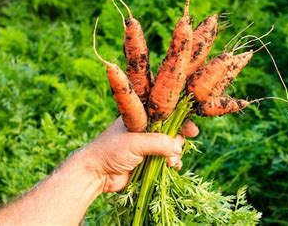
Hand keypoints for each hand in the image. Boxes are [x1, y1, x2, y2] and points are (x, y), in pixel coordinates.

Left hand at [81, 117, 198, 192]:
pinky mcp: (147, 161)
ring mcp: (147, 145)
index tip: (192, 130)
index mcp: (141, 115)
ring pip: (171, 146)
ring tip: (171, 162)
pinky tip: (172, 167)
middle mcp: (146, 128)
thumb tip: (177, 148)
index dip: (181, 119)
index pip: (167, 112)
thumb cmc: (111, 150)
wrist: (95, 174)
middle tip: (177, 148)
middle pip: (173, 130)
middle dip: (178, 140)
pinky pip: (167, 160)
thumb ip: (158, 143)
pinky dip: (172, 163)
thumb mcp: (135, 142)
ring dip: (175, 154)